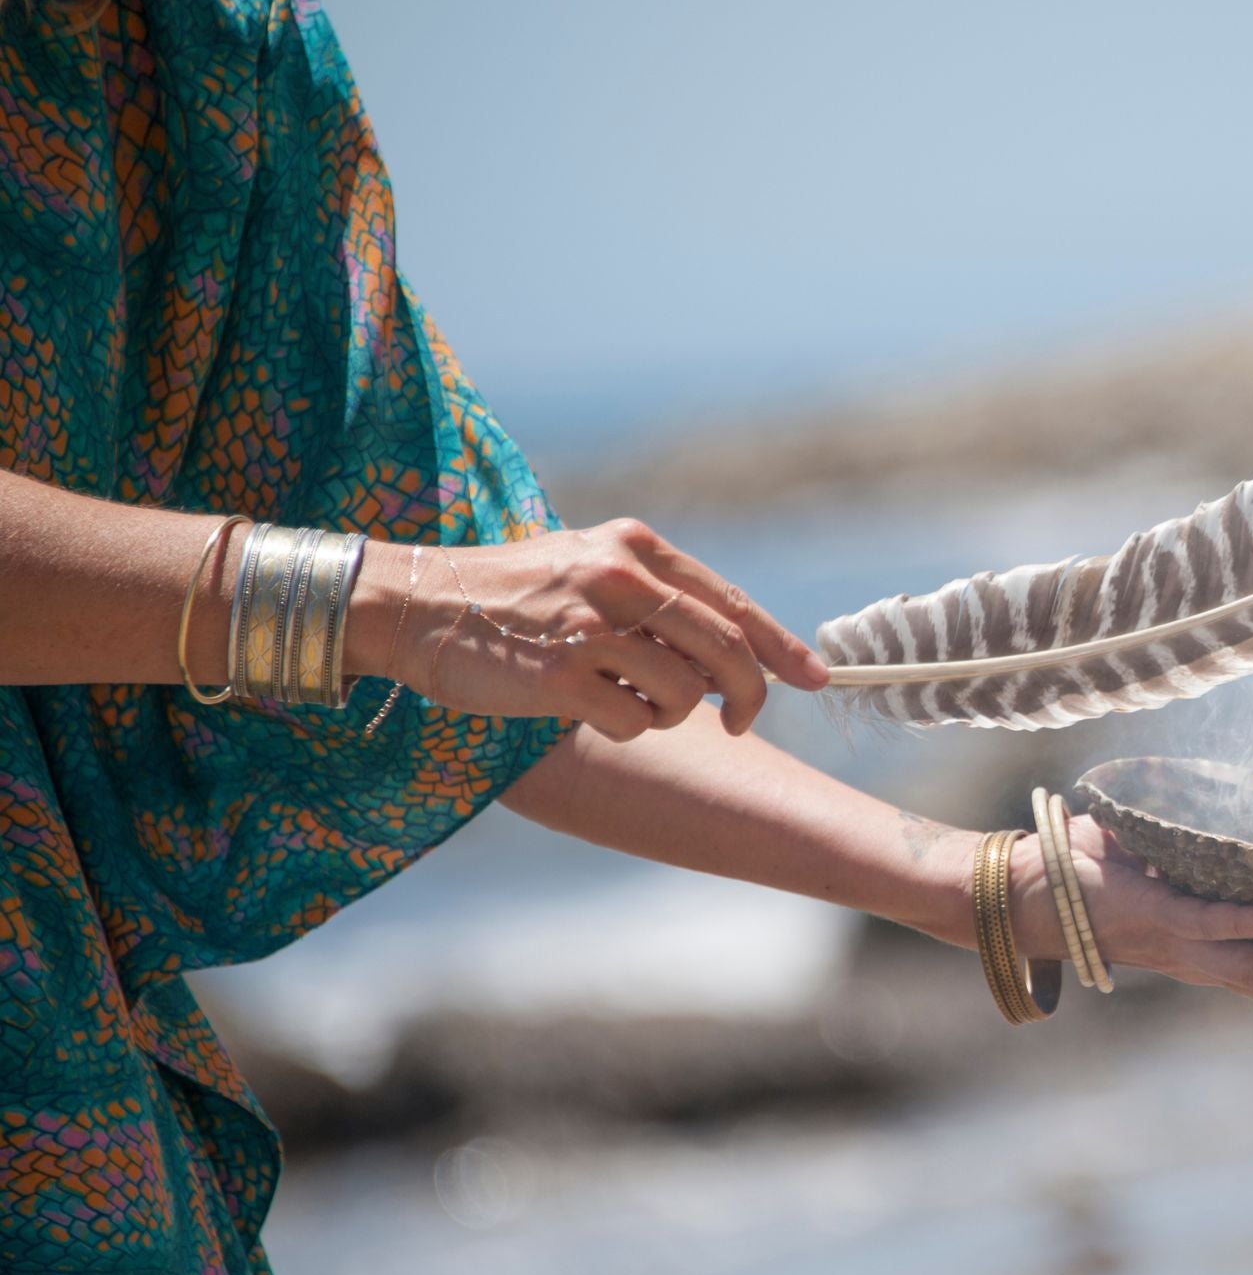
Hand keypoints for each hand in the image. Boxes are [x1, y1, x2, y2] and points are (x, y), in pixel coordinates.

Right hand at [361, 518, 829, 739]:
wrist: (413, 604)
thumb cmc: (505, 596)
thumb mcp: (585, 568)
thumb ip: (654, 600)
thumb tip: (727, 658)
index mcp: (633, 547)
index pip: (731, 602)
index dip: (780, 646)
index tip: (816, 678)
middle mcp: (620, 579)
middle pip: (726, 651)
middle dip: (749, 696)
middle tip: (742, 723)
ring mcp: (591, 626)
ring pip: (682, 694)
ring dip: (664, 713)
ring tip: (616, 695)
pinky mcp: (562, 675)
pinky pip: (634, 722)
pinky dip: (622, 727)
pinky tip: (580, 707)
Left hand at [1008, 815, 1252, 1009]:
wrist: (1021, 888)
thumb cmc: (1087, 872)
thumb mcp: (1159, 861)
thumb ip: (1194, 843)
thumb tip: (1246, 796)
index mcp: (1210, 953)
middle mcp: (1203, 961)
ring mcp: (1181, 945)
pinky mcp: (1155, 920)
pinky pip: (1209, 927)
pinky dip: (1248, 924)